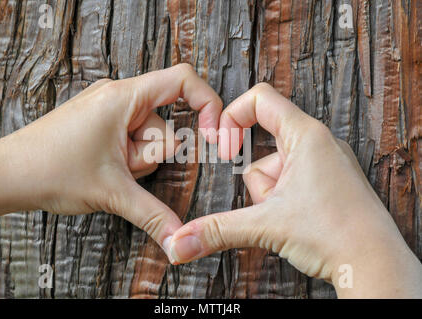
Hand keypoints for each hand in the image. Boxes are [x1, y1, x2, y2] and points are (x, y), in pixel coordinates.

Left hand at [0, 64, 221, 259]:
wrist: (6, 176)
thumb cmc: (48, 169)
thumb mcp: (112, 192)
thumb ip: (154, 215)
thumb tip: (180, 238)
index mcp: (123, 97)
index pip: (182, 81)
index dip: (207, 104)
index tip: (214, 134)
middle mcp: (118, 98)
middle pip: (165, 125)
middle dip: (150, 155)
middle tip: (123, 167)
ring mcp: (109, 112)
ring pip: (148, 138)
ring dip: (136, 161)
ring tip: (108, 170)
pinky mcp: (102, 126)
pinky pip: (132, 141)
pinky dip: (126, 160)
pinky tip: (105, 169)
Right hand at [169, 83, 421, 297]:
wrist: (375, 265)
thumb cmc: (336, 234)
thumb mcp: (266, 225)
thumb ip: (216, 230)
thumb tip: (179, 242)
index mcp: (305, 136)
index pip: (261, 99)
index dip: (232, 116)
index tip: (224, 148)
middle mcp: (318, 144)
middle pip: (262, 147)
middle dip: (257, 180)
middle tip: (270, 202)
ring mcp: (323, 164)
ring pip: (275, 170)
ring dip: (270, 196)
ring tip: (289, 216)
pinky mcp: (326, 183)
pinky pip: (290, 183)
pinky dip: (283, 201)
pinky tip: (297, 220)